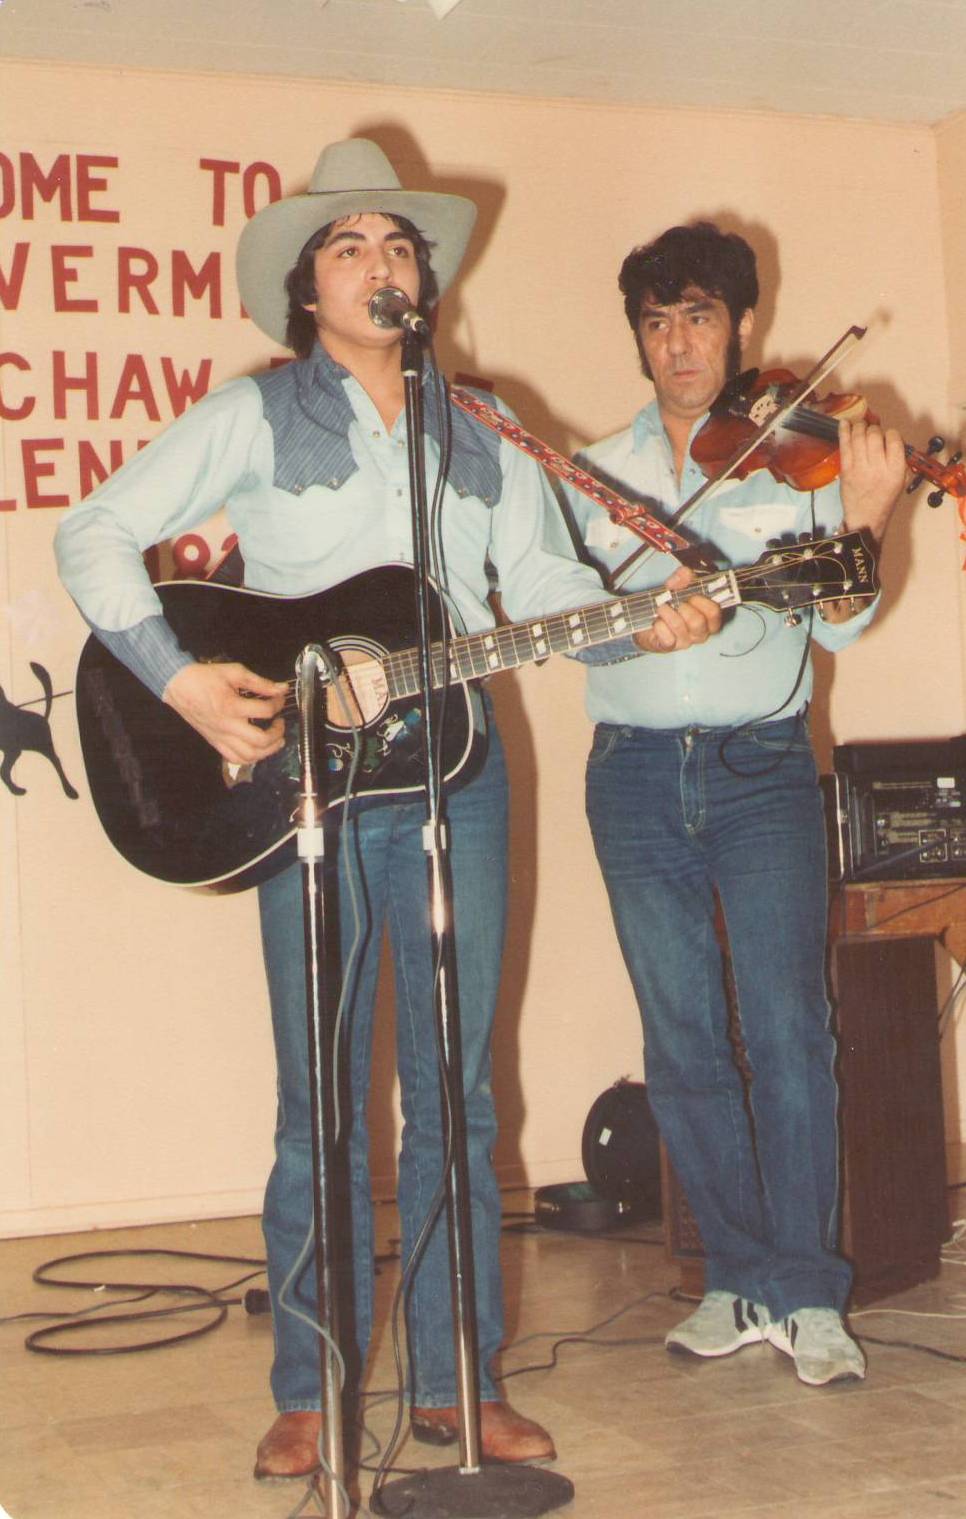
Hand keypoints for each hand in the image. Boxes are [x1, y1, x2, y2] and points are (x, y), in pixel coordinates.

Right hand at [164, 661, 287, 763]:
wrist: (179, 686)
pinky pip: (235, 759)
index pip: (265, 711)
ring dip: (268, 750)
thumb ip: (260, 682)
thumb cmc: (205, 677)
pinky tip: (257, 749)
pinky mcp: (215, 742)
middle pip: (260, 740)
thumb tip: (281, 689)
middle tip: (280, 723)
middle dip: (278, 733)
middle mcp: (227, 726)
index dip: (278, 704)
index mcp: (232, 706)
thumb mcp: (234, 672)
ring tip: (275, 740)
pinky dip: (250, 758)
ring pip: (249, 756)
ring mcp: (220, 737)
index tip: (280, 698)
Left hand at [633, 564, 722, 652]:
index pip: (714, 613)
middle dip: (684, 608)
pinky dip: (659, 626)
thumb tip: (685, 573)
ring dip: (667, 613)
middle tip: (676, 602)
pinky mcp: (669, 647)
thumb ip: (684, 578)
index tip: (692, 594)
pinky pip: (666, 637)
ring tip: (661, 607)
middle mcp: (701, 632)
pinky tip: (657, 622)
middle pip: (698, 622)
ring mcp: (685, 642)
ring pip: (679, 627)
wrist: (649, 623)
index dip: (703, 602)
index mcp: (709, 619)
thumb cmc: (671, 605)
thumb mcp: (678, 587)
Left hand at [838, 417, 905, 543]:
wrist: (866, 518)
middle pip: (875, 436)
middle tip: (872, 431)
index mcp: (895, 470)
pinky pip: (844, 446)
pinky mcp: (846, 470)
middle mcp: (878, 467)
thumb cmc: (884, 499)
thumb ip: (898, 459)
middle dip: (873, 429)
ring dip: (859, 427)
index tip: (887, 436)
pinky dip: (844, 432)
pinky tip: (844, 423)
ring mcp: (860, 468)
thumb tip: (889, 438)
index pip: (894, 439)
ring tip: (860, 425)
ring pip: (859, 437)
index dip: (890, 433)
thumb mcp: (901, 480)